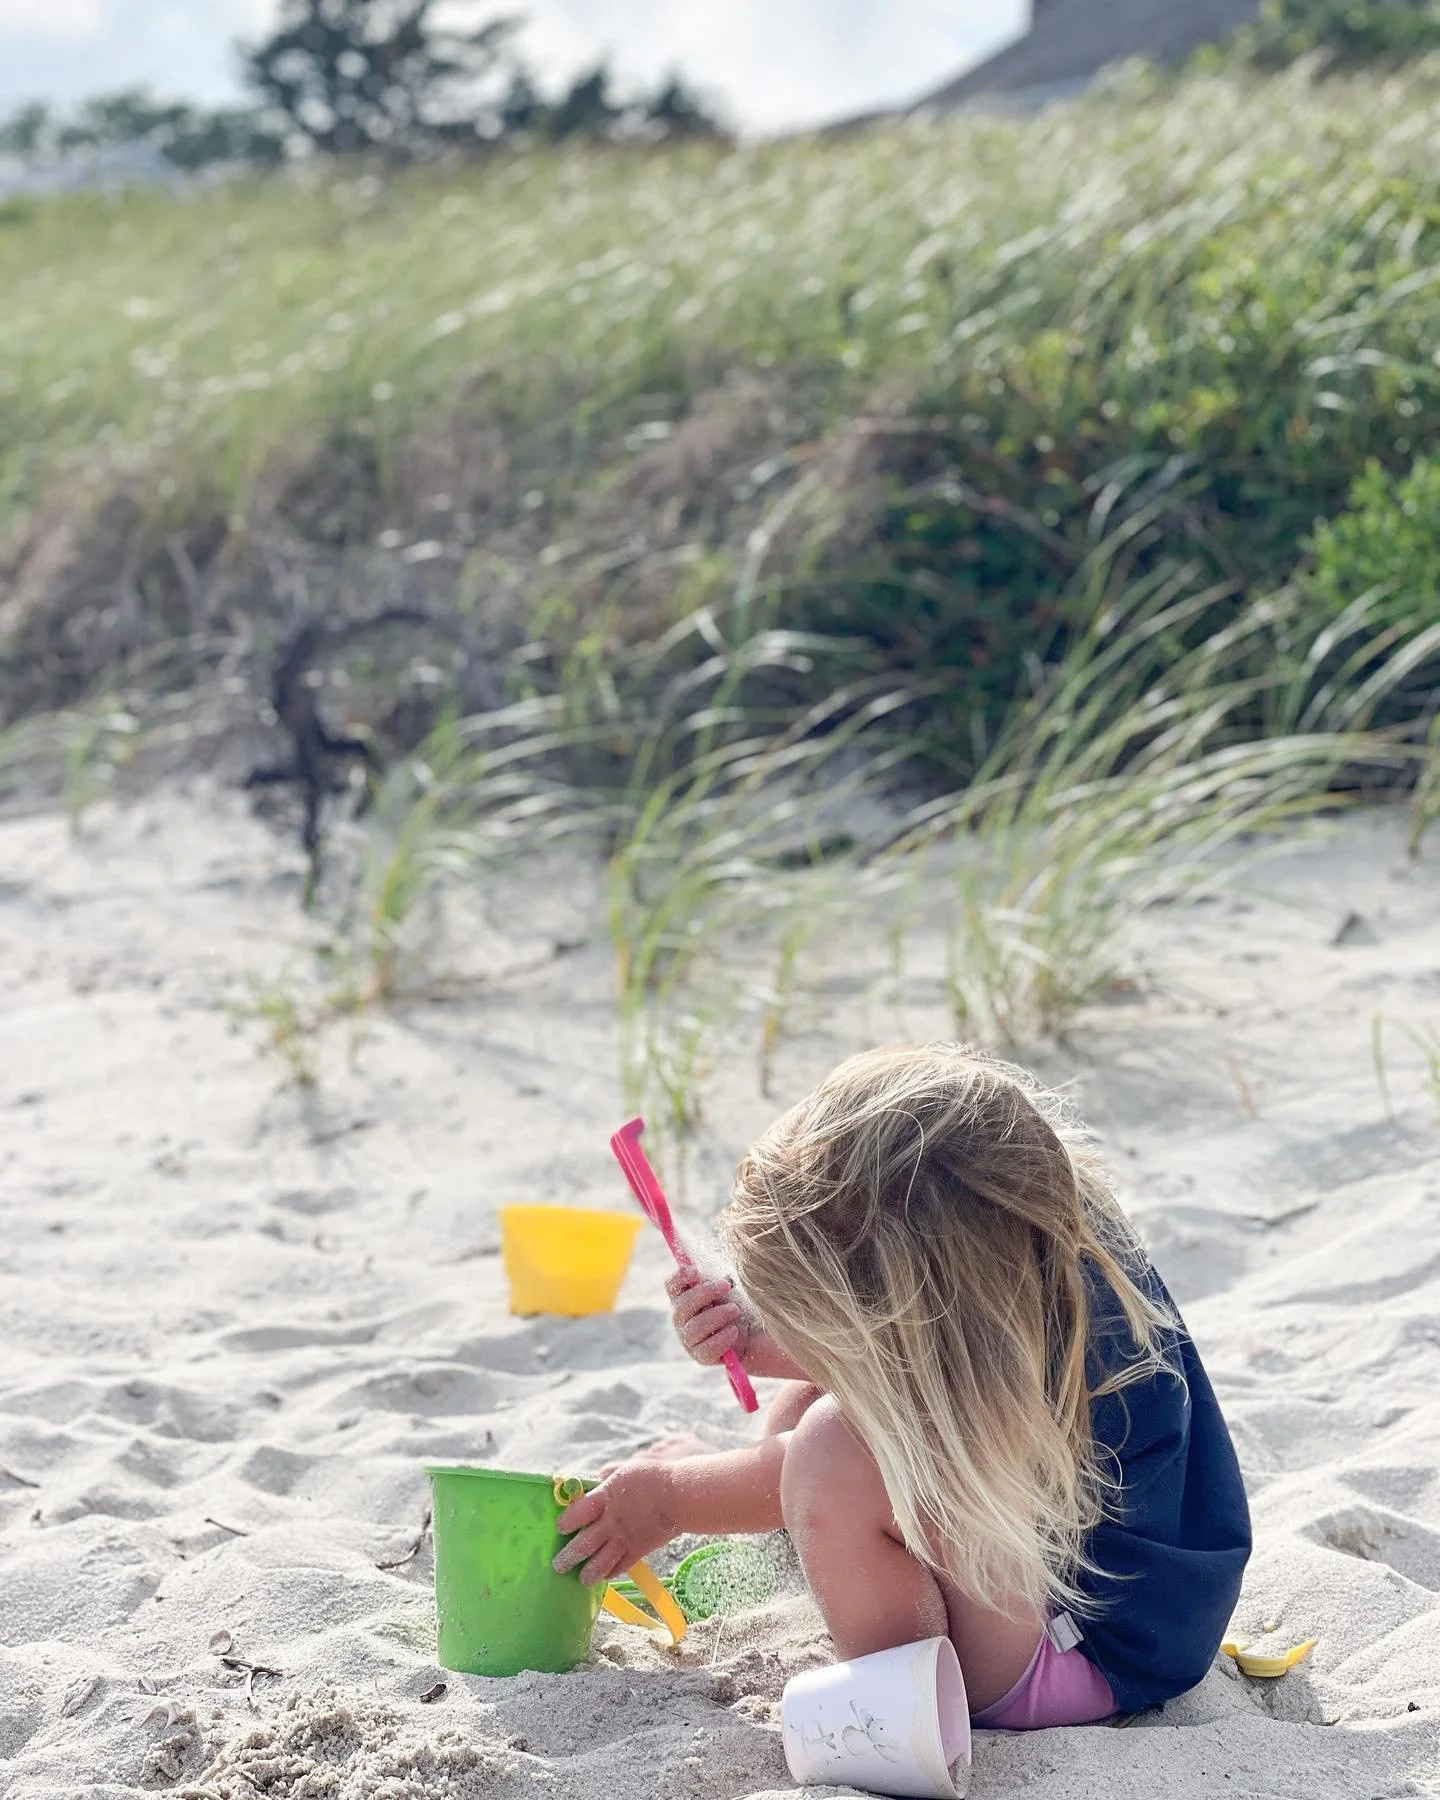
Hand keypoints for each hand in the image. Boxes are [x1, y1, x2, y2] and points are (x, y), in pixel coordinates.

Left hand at [552, 1461, 677, 1585]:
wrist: (679, 1495)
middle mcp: (611, 1522)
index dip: (567, 1522)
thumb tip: (598, 1475)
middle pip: (585, 1543)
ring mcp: (625, 1538)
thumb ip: (610, 1474)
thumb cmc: (654, 1477)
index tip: (560, 1528)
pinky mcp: (639, 1550)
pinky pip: (621, 1565)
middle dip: (569, 1556)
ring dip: (589, 1572)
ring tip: (582, 1579)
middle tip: (558, 1565)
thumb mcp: (628, 1469)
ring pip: (601, 1561)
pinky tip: (605, 1576)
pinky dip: (611, 1572)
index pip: (578, 1513)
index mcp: (606, 1498)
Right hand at [667, 1267, 752, 1366]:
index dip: (680, 1277)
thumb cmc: (730, 1305)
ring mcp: (688, 1339)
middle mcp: (680, 1319)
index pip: (672, 1285)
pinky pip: (708, 1347)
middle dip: (706, 1292)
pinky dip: (723, 1337)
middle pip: (684, 1304)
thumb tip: (702, 1269)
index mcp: (682, 1298)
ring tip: (735, 1310)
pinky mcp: (700, 1356)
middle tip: (727, 1285)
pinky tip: (734, 1330)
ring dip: (718, 1315)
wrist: (748, 1334)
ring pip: (697, 1326)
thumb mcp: (722, 1290)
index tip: (697, 1271)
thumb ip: (710, 1280)